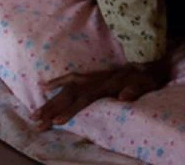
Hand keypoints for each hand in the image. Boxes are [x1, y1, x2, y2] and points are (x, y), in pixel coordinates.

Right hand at [32, 59, 170, 129]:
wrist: (149, 63)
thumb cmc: (148, 78)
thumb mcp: (147, 85)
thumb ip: (135, 90)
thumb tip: (123, 96)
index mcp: (107, 84)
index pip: (85, 98)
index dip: (72, 109)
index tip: (58, 121)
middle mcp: (96, 80)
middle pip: (70, 94)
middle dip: (53, 108)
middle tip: (37, 121)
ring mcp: (92, 77)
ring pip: (66, 88)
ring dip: (50, 100)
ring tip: (35, 113)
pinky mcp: (91, 76)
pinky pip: (71, 78)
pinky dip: (57, 81)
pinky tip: (43, 86)